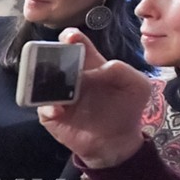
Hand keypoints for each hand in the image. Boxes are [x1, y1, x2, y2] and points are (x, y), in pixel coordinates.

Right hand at [37, 31, 157, 168]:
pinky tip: (59, 111)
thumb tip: (96, 70)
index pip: (76, 44)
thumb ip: (122, 70)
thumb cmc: (127, 109)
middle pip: (53, 58)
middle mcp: (71, 76)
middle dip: (50, 53)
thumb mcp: (137, 86)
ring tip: (54, 85)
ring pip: (42, 81)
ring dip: (44, 80)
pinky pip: (43, 107)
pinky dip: (49, 107)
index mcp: (90, 64)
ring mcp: (58, 95)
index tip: (70, 38)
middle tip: (55, 56)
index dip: (70, 37)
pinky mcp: (51, 115)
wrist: (117, 142)